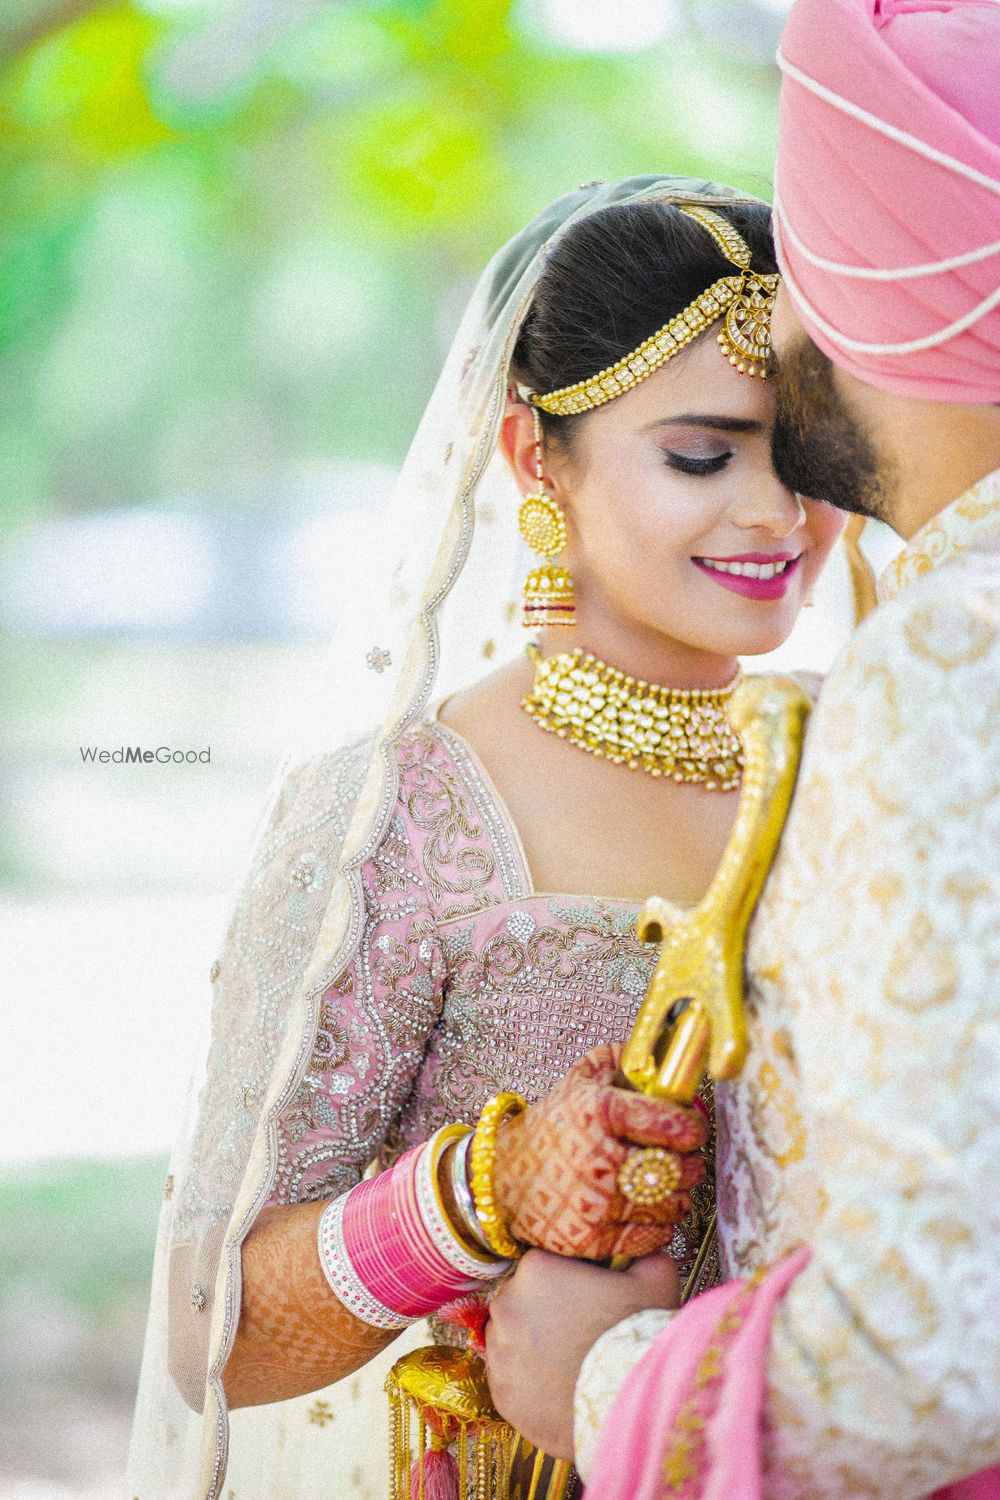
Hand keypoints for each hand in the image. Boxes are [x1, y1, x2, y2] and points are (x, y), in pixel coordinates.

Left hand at [485, 1248, 679, 1456]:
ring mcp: (499, 1353)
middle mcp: (507, 1306)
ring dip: (528, 1346)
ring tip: (565, 1362)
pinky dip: (526, 1382)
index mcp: (535, 1270)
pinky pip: (508, 1380)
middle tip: (574, 1330)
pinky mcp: (501, 1394)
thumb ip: (641, 1256)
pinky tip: (555, 1388)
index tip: (582, 1296)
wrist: (632, 1407)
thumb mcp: (652, 1279)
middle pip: (519, 1300)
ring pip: (508, 1340)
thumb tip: (644, 1249)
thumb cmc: (638, 1335)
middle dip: (541, 1311)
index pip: (540, 1265)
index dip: (563, 1280)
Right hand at [492, 1044, 705, 1259]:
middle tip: (684, 1158)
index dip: (692, 1126)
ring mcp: (595, 1203)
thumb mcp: (580, 1080)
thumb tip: (663, 1053)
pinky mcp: (591, 1239)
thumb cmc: (551, 1128)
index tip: (691, 1127)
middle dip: (690, 1163)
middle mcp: (598, 1159)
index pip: (671, 1122)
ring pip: (671, 1205)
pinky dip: (661, 1226)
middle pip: (679, 1168)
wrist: (503, 1178)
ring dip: (678, 1195)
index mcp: (599, 1112)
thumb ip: (621, 1060)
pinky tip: (651, 1211)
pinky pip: (652, 1236)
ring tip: (668, 1185)